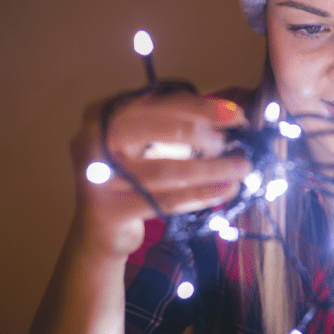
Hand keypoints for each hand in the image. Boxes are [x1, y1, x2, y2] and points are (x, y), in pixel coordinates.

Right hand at [70, 93, 251, 257]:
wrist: (100, 230)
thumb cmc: (133, 179)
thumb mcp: (149, 144)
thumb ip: (178, 126)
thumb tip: (229, 117)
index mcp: (105, 114)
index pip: (158, 103)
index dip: (200, 108)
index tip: (236, 114)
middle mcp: (92, 139)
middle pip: (155, 129)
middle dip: (202, 134)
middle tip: (232, 144)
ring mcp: (96, 176)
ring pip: (165, 170)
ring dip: (209, 169)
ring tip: (241, 168)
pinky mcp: (109, 211)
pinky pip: (165, 200)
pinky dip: (200, 195)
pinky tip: (225, 191)